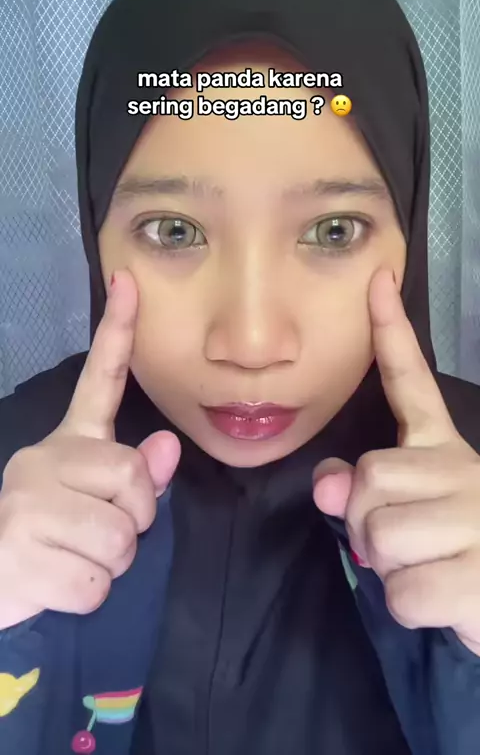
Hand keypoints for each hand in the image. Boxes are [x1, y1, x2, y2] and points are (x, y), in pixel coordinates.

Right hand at [0, 269, 180, 627]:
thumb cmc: (55, 540)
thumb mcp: (97, 504)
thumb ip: (135, 476)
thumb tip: (167, 446)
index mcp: (70, 442)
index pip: (100, 379)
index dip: (118, 331)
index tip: (129, 281)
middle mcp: (45, 458)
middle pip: (134, 479)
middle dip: (136, 521)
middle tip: (104, 535)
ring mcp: (28, 501)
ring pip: (120, 538)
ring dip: (113, 564)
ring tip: (77, 558)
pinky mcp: (19, 549)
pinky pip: (96, 582)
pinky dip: (89, 595)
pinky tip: (58, 583)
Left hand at [313, 268, 479, 655]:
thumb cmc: (458, 554)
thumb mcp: (409, 515)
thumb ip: (364, 491)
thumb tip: (329, 481)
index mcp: (443, 449)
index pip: (412, 382)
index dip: (391, 332)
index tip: (377, 281)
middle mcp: (462, 470)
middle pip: (368, 479)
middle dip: (366, 523)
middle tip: (405, 545)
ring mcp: (475, 518)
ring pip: (379, 536)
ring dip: (389, 568)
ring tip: (429, 568)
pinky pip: (403, 591)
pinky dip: (411, 605)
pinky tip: (446, 598)